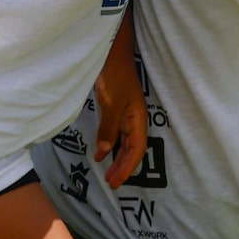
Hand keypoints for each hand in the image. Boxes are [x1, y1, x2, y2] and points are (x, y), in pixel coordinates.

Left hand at [94, 48, 149, 189]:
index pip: (136, 150)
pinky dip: (109, 147)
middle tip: (111, 185)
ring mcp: (126, 116)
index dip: (128, 168)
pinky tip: (100, 155)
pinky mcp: (116, 111)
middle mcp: (134, 120)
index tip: (118, 182)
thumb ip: (108, 127)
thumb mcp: (111, 102)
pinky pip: (115, 135)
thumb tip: (105, 152)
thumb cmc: (115, 75)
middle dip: (122, 168)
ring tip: (107, 176)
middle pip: (131, 150)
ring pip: (123, 144)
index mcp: (138, 119)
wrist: (112, 54)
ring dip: (116, 160)